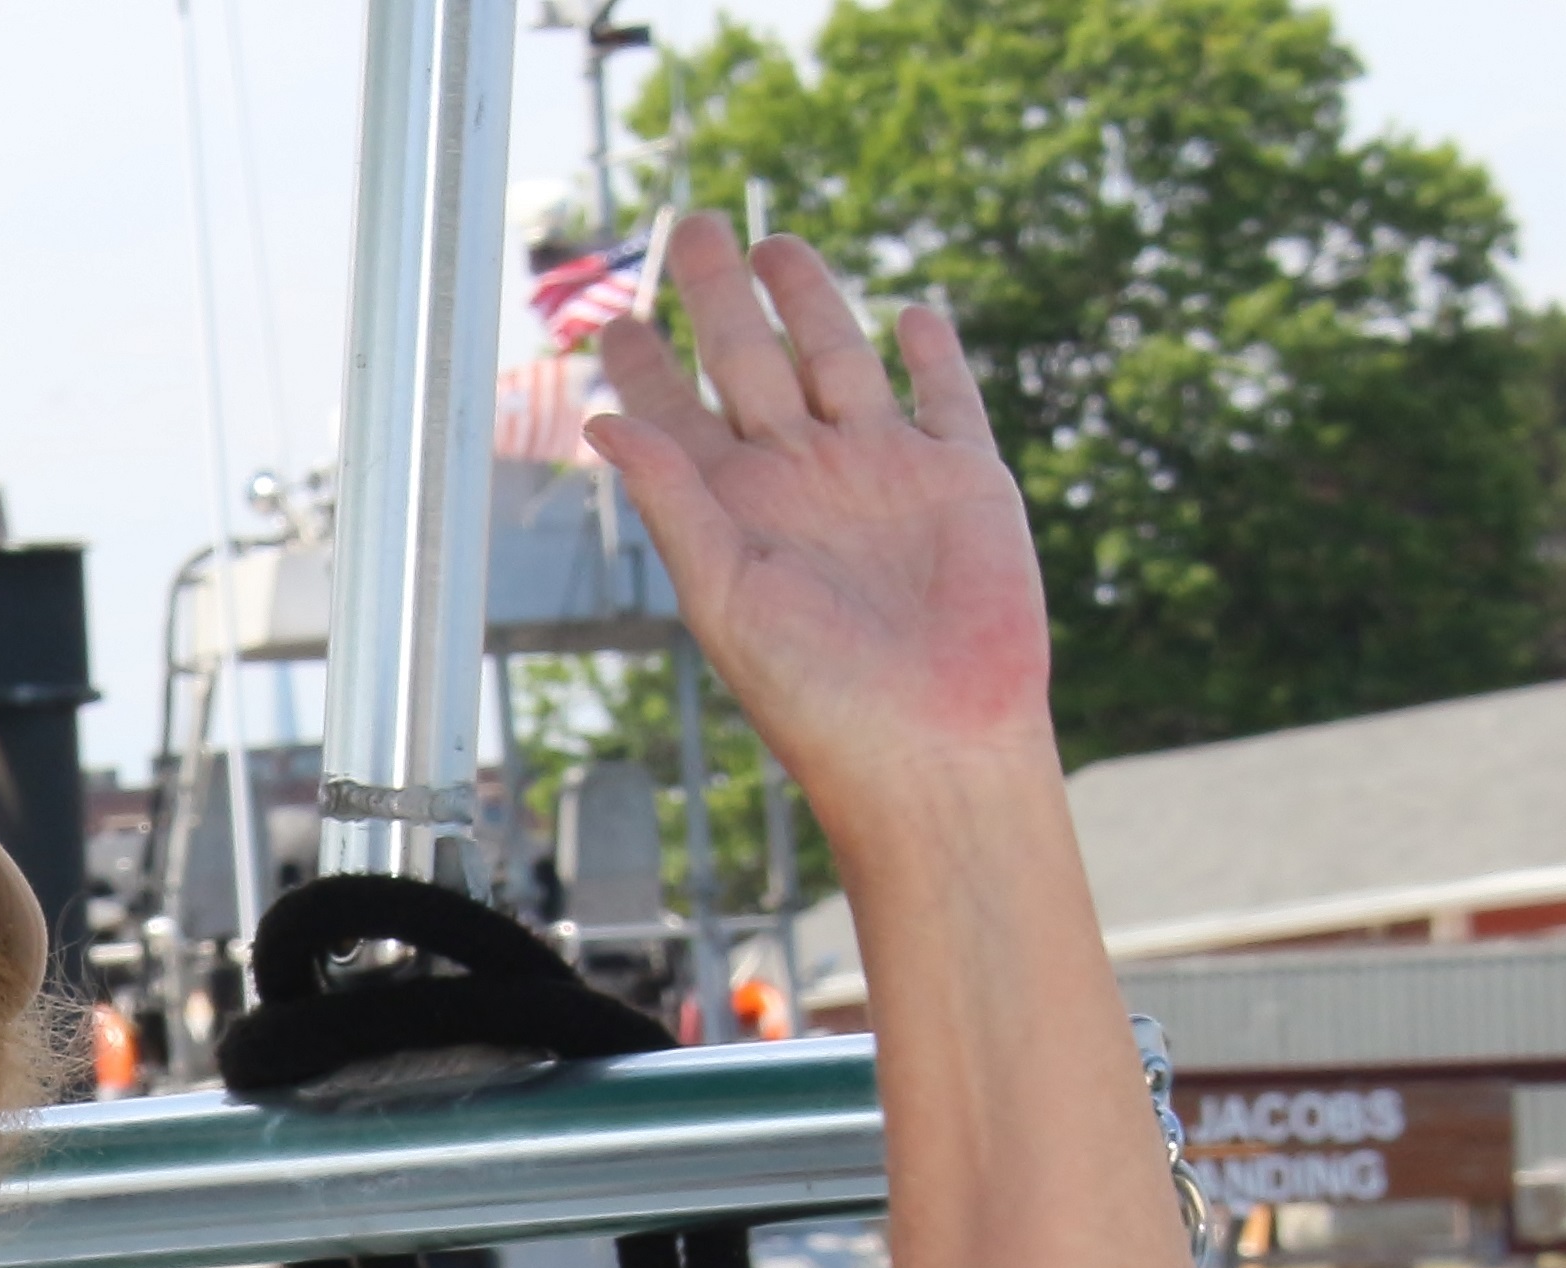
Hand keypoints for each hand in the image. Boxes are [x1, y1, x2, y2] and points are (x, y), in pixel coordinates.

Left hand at [584, 212, 1054, 815]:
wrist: (932, 743)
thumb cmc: (817, 694)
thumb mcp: (725, 595)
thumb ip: (674, 502)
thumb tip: (603, 421)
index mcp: (736, 511)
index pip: (678, 419)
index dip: (648, 367)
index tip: (614, 316)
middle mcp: (802, 483)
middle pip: (752, 364)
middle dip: (722, 299)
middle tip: (692, 227)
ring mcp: (882, 474)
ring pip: (840, 361)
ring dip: (812, 302)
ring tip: (777, 243)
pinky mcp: (962, 480)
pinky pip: (946, 400)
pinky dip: (932, 355)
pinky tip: (912, 313)